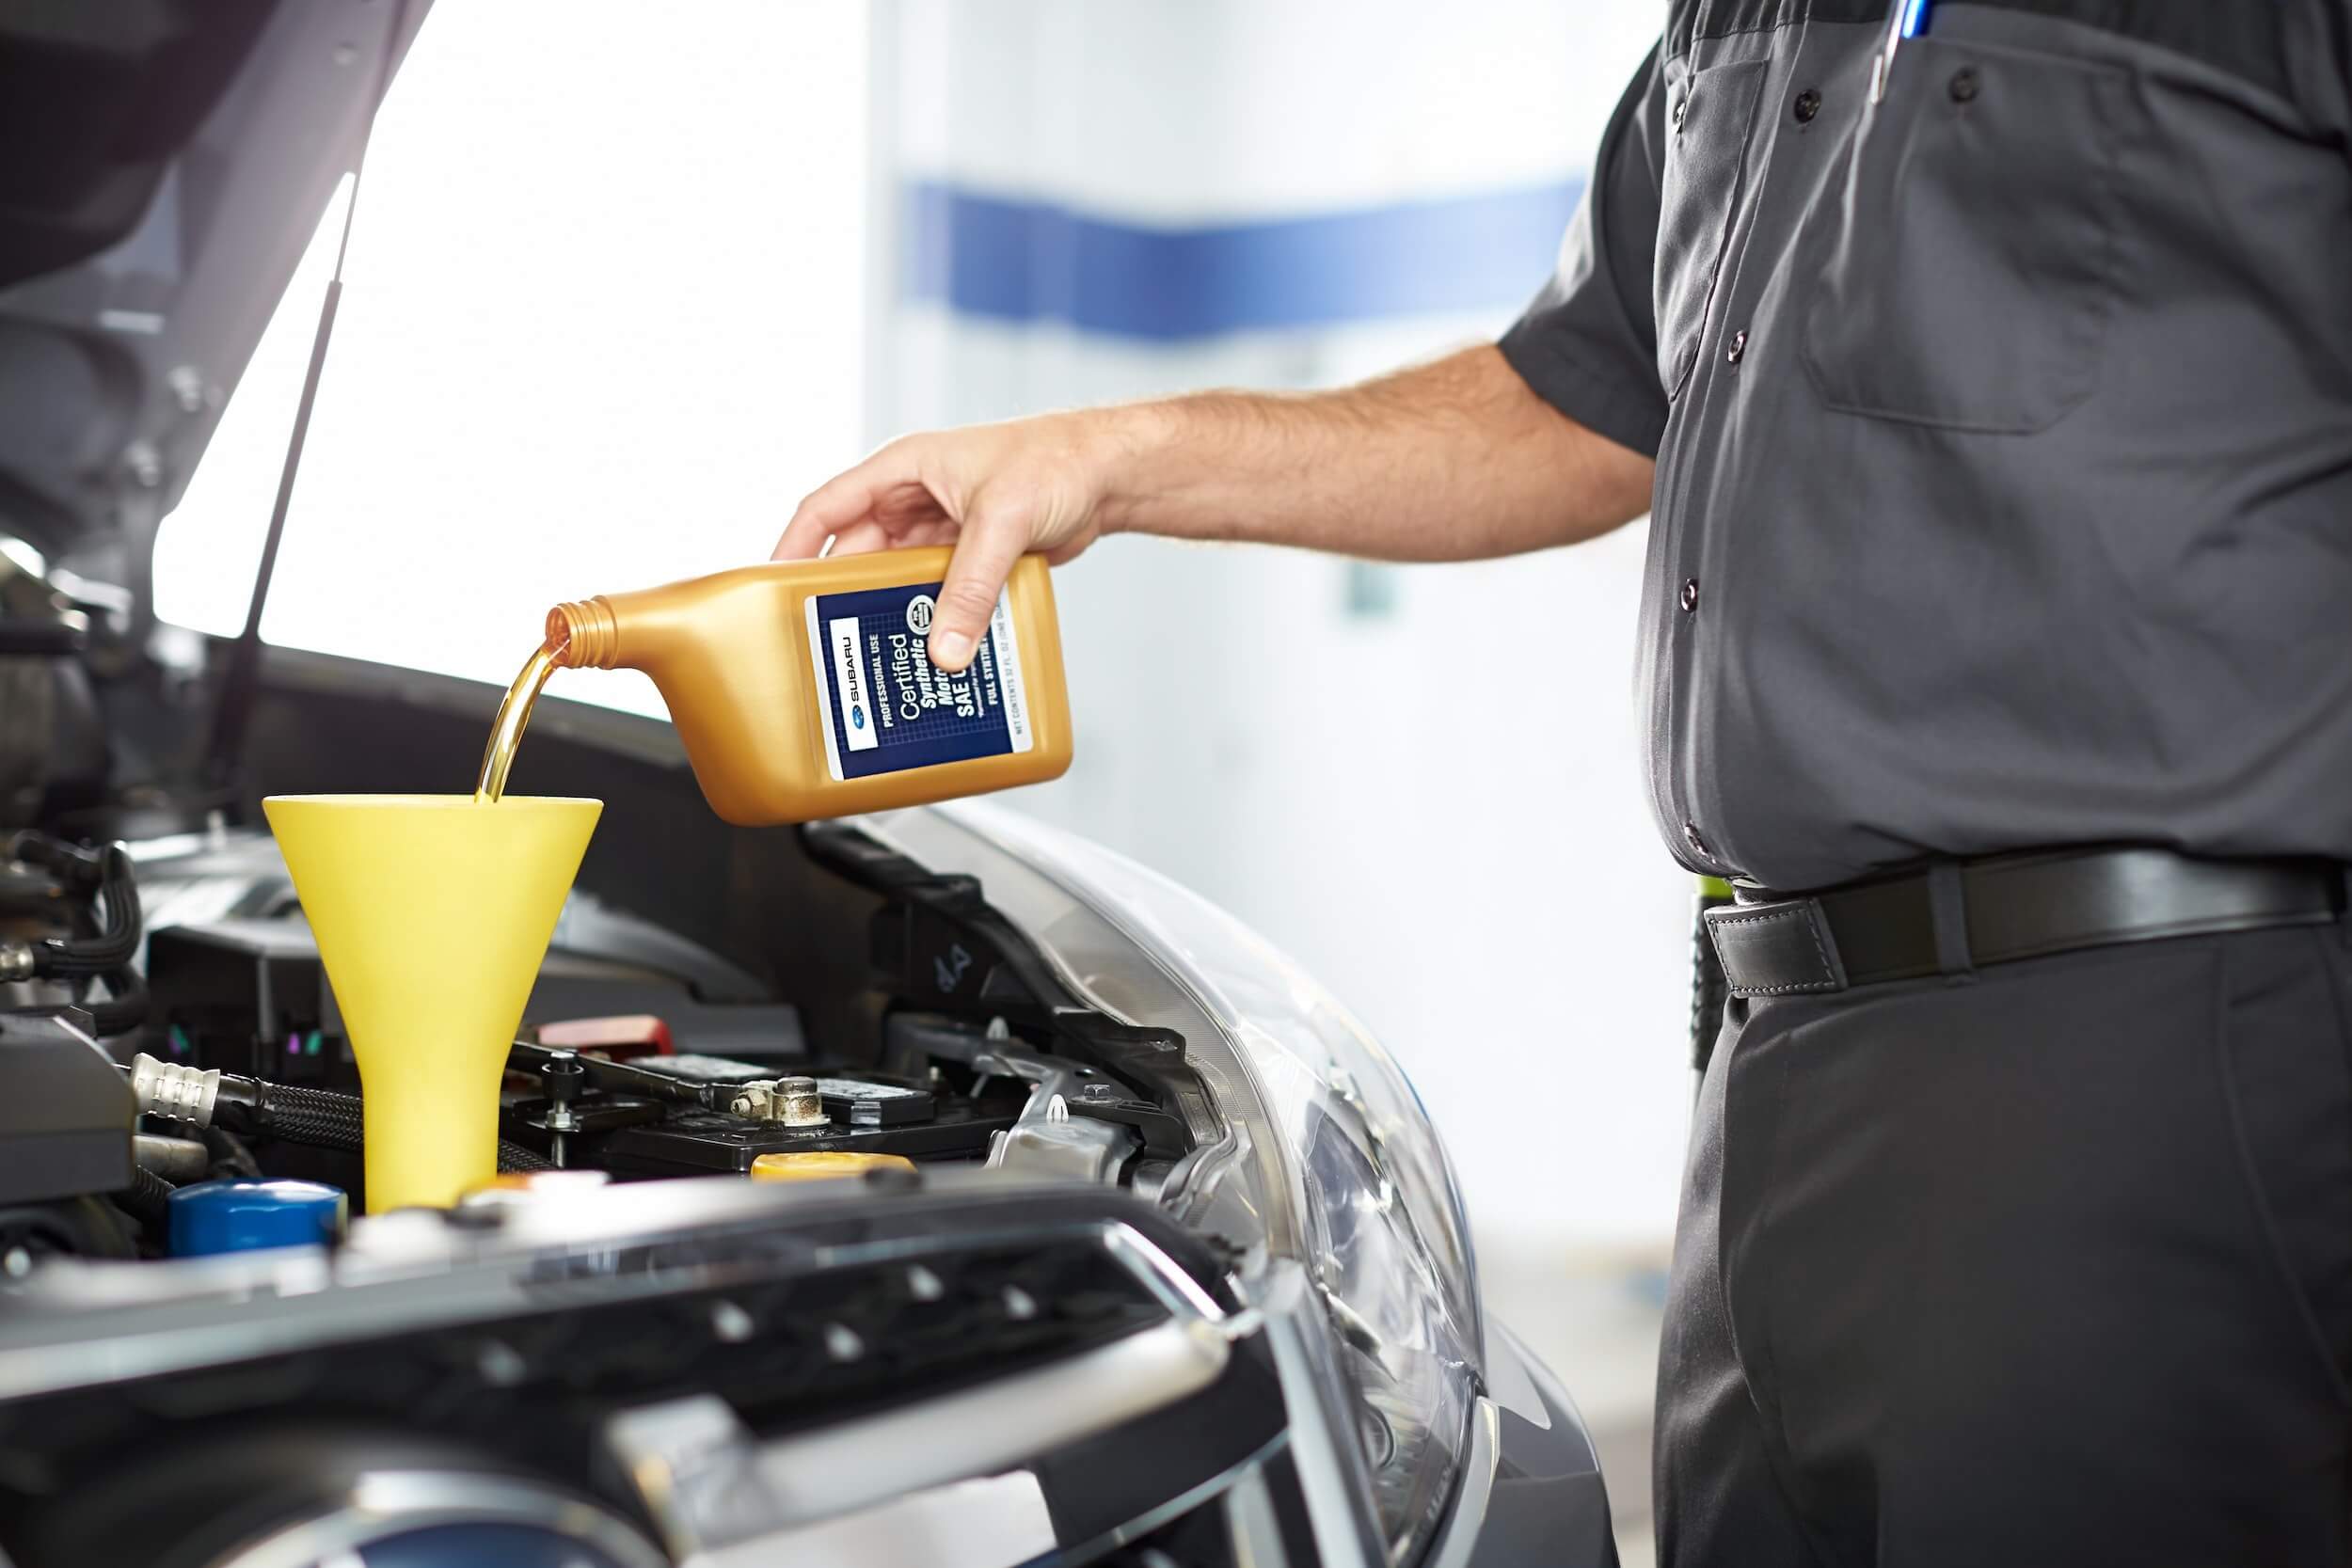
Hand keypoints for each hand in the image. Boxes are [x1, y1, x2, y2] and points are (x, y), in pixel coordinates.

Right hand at [773, 411, 1131, 670]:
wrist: (1109, 474)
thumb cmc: (1055, 462)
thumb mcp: (1003, 521)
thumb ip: (971, 585)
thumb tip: (946, 648)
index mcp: (904, 469)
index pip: (828, 507)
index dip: (795, 546)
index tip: (772, 588)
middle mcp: (915, 498)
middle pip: (861, 552)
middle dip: (847, 593)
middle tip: (830, 639)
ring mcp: (942, 528)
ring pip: (900, 577)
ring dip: (894, 610)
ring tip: (879, 654)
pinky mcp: (971, 554)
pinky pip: (939, 590)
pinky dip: (934, 616)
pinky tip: (932, 647)